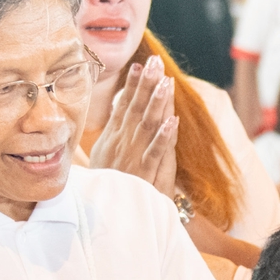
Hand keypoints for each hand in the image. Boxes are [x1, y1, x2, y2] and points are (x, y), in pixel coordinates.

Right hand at [88, 55, 179, 194]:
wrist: (107, 217)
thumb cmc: (109, 184)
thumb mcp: (106, 154)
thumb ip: (115, 129)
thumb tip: (120, 105)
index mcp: (114, 138)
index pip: (124, 106)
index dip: (133, 85)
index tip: (140, 65)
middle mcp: (123, 144)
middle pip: (135, 109)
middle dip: (146, 85)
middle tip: (155, 62)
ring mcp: (133, 158)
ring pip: (146, 126)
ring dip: (156, 103)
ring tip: (165, 82)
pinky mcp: (143, 175)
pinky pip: (155, 153)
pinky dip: (163, 137)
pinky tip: (173, 120)